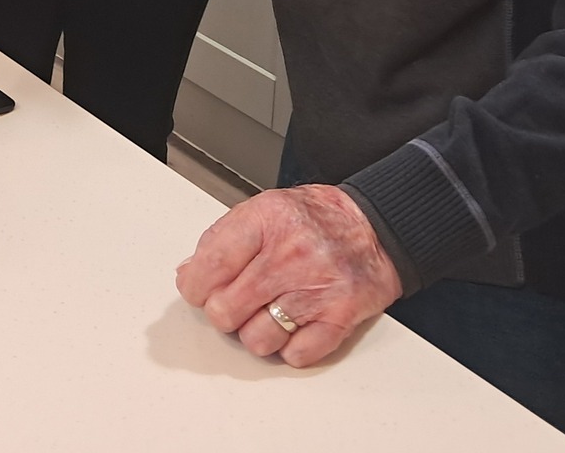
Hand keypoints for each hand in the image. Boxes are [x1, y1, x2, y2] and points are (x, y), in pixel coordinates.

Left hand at [175, 185, 401, 367]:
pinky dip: (291, 347)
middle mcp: (290, 255)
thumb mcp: (264, 209)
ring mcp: (316, 289)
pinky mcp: (340, 317)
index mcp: (266, 221)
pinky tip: (294, 325)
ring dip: (257, 333)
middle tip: (235, 303)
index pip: (210, 266)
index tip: (199, 291)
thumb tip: (190, 274)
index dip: (195, 287)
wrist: (375, 227)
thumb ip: (222, 239)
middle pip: (226, 310)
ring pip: (257, 340)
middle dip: (224, 312)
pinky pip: (296, 355)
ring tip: (268, 312)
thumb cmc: (315, 220)